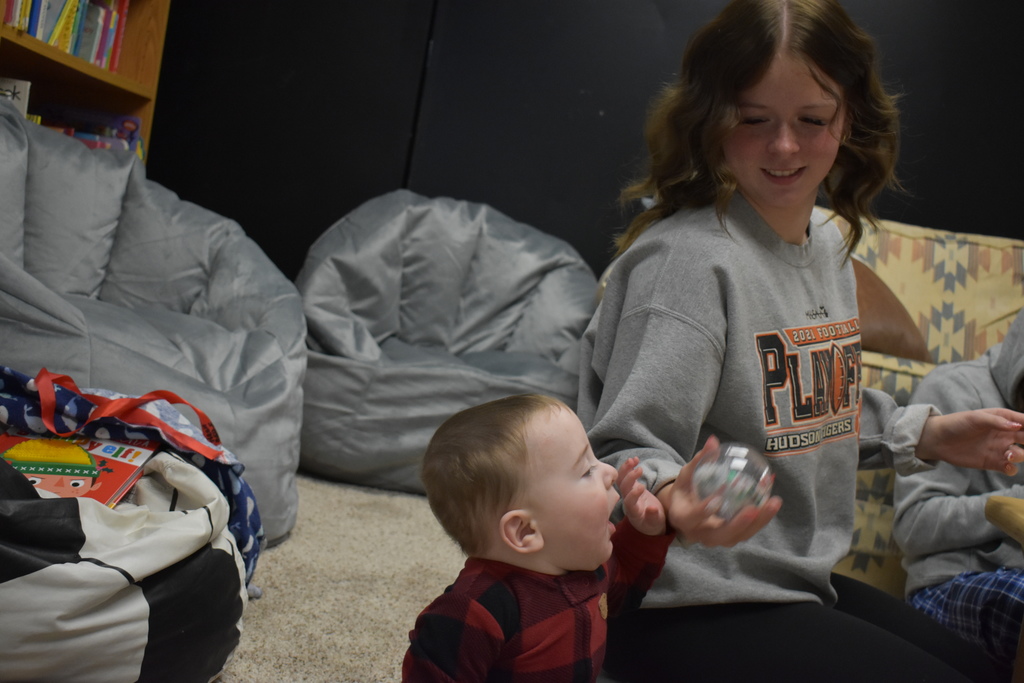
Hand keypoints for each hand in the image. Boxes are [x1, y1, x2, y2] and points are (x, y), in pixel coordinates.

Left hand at [617, 456, 666, 534]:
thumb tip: (652, 509)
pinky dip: (628, 467)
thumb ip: (654, 516)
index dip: (633, 494)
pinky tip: (635, 459)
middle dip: (629, 478)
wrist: (650, 522)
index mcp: (633, 512)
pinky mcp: (631, 487)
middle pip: (623, 488)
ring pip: (621, 480)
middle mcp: (628, 502)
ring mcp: (628, 494)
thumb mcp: (657, 522)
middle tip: (639, 470)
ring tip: (633, 460)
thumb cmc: (653, 524)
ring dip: (625, 469)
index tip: (642, 487)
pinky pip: (625, 476)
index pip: (629, 502)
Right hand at [658, 435, 781, 546]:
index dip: (704, 510)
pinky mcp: (731, 536)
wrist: (686, 510)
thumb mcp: (687, 474)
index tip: (717, 498)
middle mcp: (700, 533)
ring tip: (773, 503)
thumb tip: (713, 441)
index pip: (692, 517)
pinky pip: (747, 531)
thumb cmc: (686, 489)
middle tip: (753, 509)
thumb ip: (700, 460)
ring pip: (738, 536)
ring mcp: (717, 538)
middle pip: (721, 535)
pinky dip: (761, 519)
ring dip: (758, 522)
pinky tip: (772, 503)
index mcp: (683, 518)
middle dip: (739, 524)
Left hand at [918, 408, 1023, 474]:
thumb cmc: (956, 423)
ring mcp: (1000, 449)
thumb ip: (996, 421)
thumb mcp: (975, 418)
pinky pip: (1009, 468)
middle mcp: (1005, 434)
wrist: (938, 439)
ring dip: (1020, 456)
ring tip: (1009, 455)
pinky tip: (1006, 466)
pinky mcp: (992, 462)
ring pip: (1021, 454)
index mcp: (1003, 418)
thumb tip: (1017, 426)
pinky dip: (1012, 469)